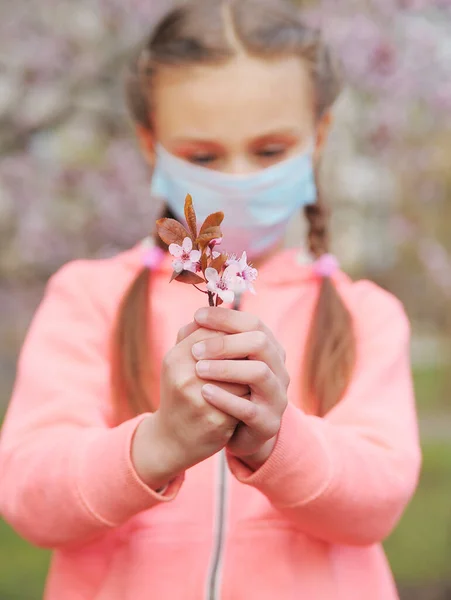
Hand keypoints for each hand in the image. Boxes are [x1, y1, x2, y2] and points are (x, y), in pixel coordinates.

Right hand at [132, 323, 248, 488]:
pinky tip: (244, 402)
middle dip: (245, 354)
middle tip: (251, 359)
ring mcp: (200, 398)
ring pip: (244, 374)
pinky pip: (245, 400)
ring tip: (247, 382)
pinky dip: (248, 399)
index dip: (233, 334)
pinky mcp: (216, 420)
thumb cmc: (180, 393)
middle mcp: (185, 375)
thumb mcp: (179, 362)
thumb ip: (194, 334)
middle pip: (233, 350)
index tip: (241, 341)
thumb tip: (218, 309)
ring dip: (250, 377)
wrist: (172, 440)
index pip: (215, 330)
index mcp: (176, 357)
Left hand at [191, 307, 288, 470]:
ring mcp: (276, 397)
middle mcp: (278, 370)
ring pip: (259, 372)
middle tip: (195, 350)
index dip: (226, 317)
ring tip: (199, 369)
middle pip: (260, 343)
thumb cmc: (224, 391)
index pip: (254, 323)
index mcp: (269, 350)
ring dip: (226, 368)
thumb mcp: (218, 363)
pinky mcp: (268, 423)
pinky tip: (205, 392)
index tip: (198, 316)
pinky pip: (249, 408)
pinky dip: (225, 398)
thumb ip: (208, 341)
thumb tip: (196, 318)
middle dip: (225, 343)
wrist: (234, 435)